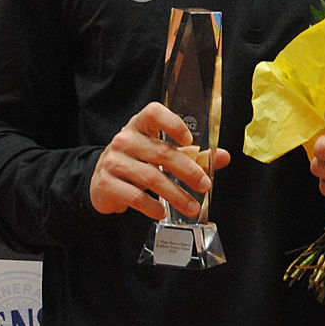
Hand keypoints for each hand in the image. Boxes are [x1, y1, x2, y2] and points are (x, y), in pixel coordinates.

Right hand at [89, 102, 228, 219]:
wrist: (101, 180)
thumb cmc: (138, 161)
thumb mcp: (161, 152)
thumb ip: (193, 154)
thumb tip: (223, 157)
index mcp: (140, 125)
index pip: (154, 113)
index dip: (172, 124)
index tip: (189, 140)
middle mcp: (125, 139)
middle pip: (161, 153)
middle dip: (188, 171)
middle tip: (205, 185)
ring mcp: (114, 161)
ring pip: (151, 178)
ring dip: (176, 195)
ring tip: (192, 207)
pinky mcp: (107, 184)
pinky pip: (135, 196)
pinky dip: (152, 206)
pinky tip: (163, 212)